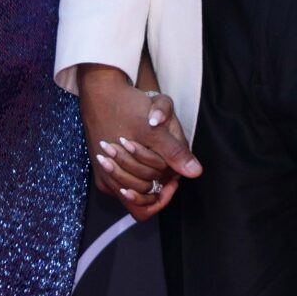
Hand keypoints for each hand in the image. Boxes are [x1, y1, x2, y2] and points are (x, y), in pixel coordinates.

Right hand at [80, 65, 201, 221]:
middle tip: (167, 159)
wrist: (101, 91)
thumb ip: (175, 152)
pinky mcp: (101, 170)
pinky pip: (122, 182)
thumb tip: (195, 173)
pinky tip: (143, 154)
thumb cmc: (127, 105)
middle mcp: (110, 183)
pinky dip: (135, 173)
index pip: (149, 205)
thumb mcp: (155, 127)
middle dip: (158, 180)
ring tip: (154, 154)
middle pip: (143, 196)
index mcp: (122, 175)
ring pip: (132, 190)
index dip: (165, 194)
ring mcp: (104, 177)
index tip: (174, 178)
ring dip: (147, 176)